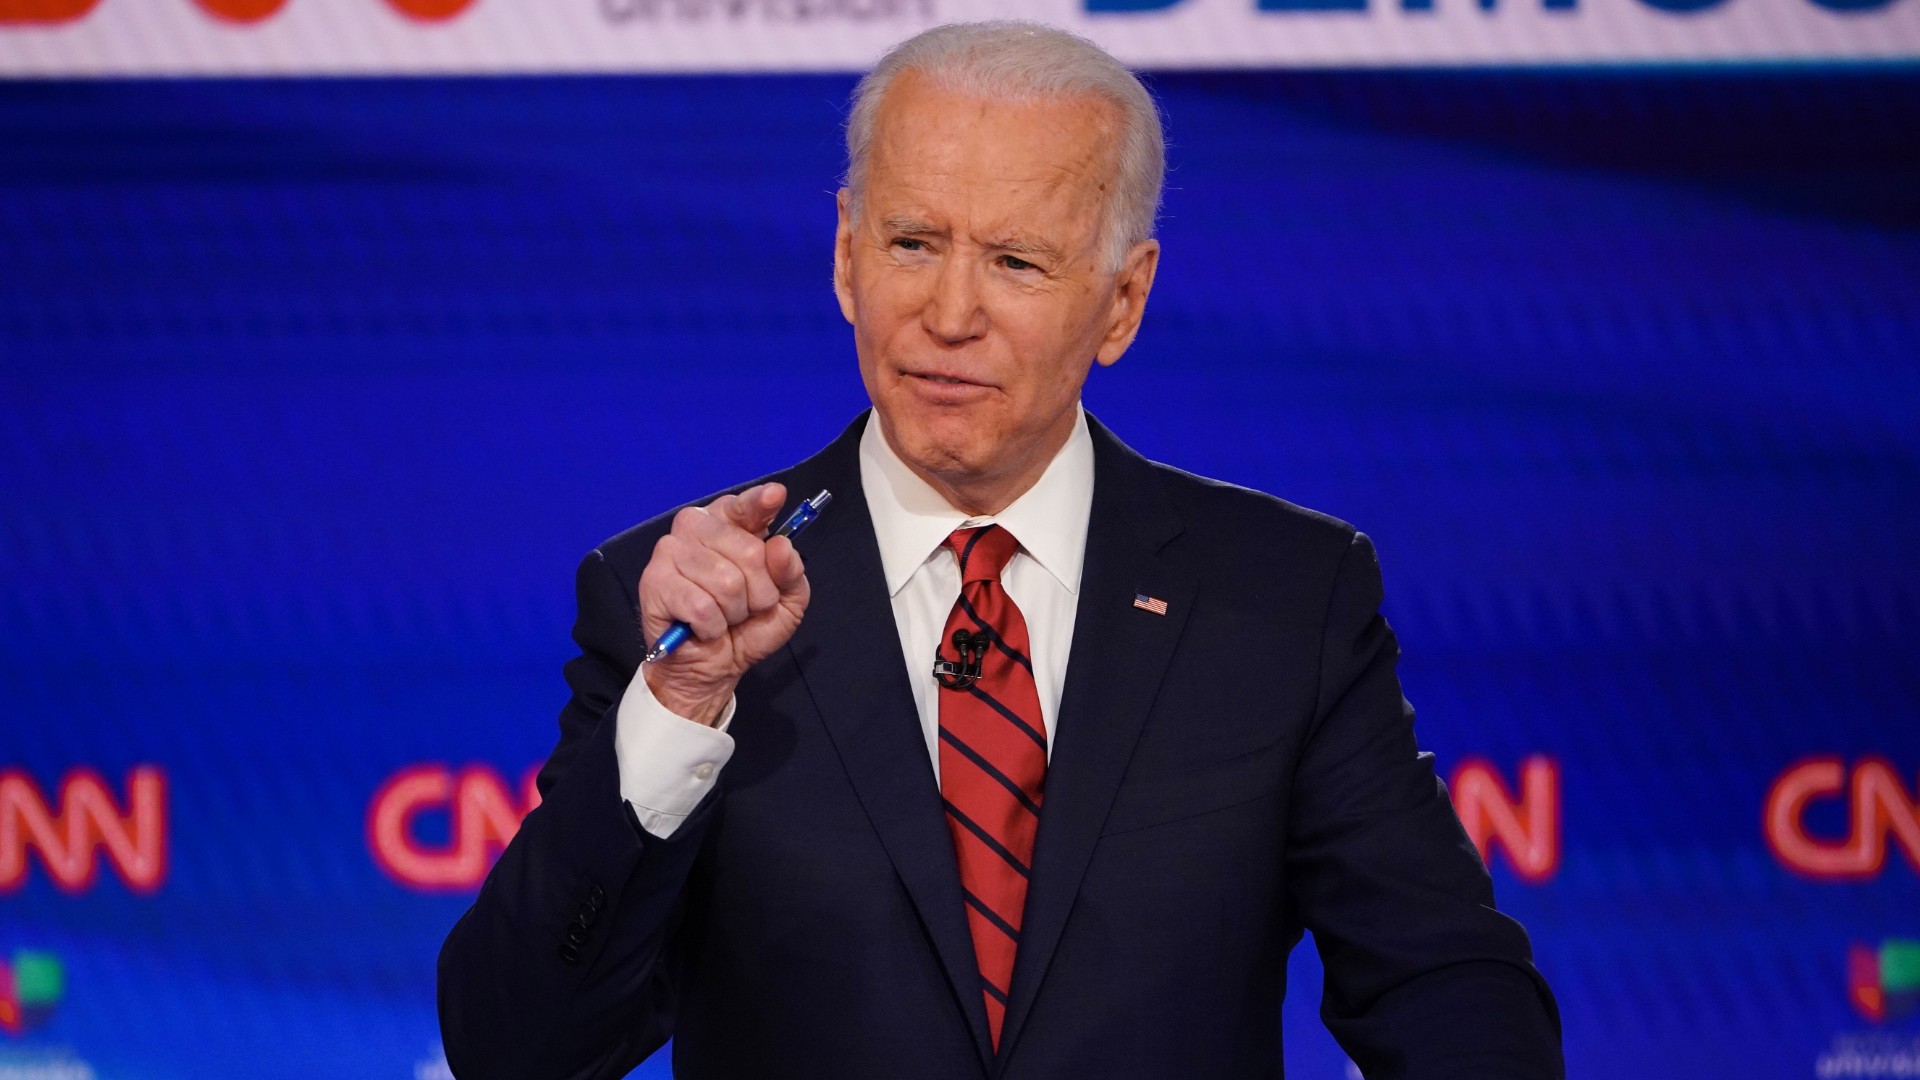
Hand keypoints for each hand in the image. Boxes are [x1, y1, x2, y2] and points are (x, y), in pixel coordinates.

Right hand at [637, 483, 809, 725]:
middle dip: (759, 592)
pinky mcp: (654, 581)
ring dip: (734, 613)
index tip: (775, 496)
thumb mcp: (786, 601)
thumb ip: (791, 572)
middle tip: (744, 607)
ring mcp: (670, 551)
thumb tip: (780, 546)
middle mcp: (696, 527)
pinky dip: (712, 627)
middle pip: (749, 552)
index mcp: (728, 523)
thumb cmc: (747, 627)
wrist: (712, 667)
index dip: (760, 502)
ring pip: (726, 582)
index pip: (744, 505)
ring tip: (722, 617)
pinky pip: (703, 607)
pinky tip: (702, 627)